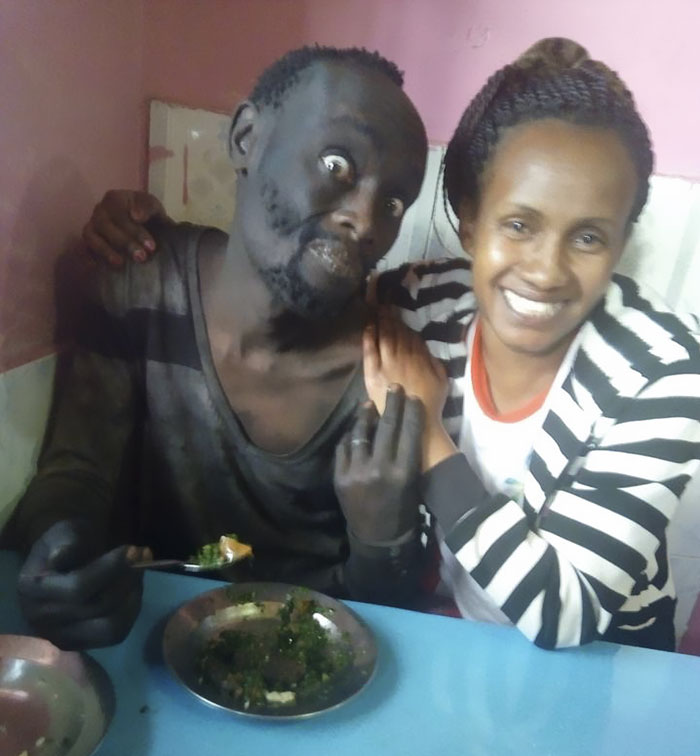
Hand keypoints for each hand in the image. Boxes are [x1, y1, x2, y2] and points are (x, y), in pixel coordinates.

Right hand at [17, 520, 147, 649]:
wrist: (60, 564)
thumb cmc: (65, 544)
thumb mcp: (64, 531)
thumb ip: (65, 540)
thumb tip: (61, 554)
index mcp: (32, 588)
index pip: (77, 588)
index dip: (111, 568)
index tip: (134, 549)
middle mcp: (41, 619)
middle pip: (98, 607)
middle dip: (128, 578)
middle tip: (144, 554)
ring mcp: (60, 637)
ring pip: (111, 627)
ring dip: (133, 596)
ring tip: (138, 572)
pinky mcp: (79, 646)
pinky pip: (116, 635)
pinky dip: (132, 611)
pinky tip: (133, 589)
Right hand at [82, 190, 168, 267]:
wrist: (148, 226)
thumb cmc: (149, 215)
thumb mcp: (154, 208)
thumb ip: (147, 207)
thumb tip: (135, 216)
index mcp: (114, 198)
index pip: (120, 213)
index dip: (135, 231)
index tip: (151, 246)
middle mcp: (99, 210)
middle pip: (105, 225)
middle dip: (124, 243)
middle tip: (141, 257)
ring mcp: (92, 226)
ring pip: (91, 237)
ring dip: (106, 251)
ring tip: (121, 263)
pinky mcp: (90, 241)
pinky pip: (86, 249)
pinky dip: (92, 257)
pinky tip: (103, 267)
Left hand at [334, 387, 423, 541]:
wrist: (379, 538)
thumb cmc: (404, 509)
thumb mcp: (413, 482)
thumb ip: (408, 455)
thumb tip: (404, 424)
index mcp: (404, 472)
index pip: (410, 432)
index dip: (411, 411)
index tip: (413, 397)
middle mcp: (380, 469)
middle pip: (387, 426)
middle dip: (392, 403)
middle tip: (394, 388)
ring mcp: (356, 472)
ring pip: (361, 433)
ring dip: (366, 415)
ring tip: (369, 403)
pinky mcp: (340, 477)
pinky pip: (344, 447)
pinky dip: (351, 436)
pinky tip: (356, 428)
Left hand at [363, 306, 447, 422]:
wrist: (416, 422)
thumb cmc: (431, 402)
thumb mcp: (442, 379)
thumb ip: (435, 361)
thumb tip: (426, 348)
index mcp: (420, 357)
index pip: (410, 335)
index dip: (403, 322)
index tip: (398, 311)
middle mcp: (403, 357)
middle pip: (396, 332)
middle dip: (391, 316)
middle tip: (385, 302)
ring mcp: (387, 364)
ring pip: (383, 338)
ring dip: (381, 322)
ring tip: (377, 309)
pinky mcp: (373, 374)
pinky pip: (369, 352)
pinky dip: (369, 338)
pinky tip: (368, 326)